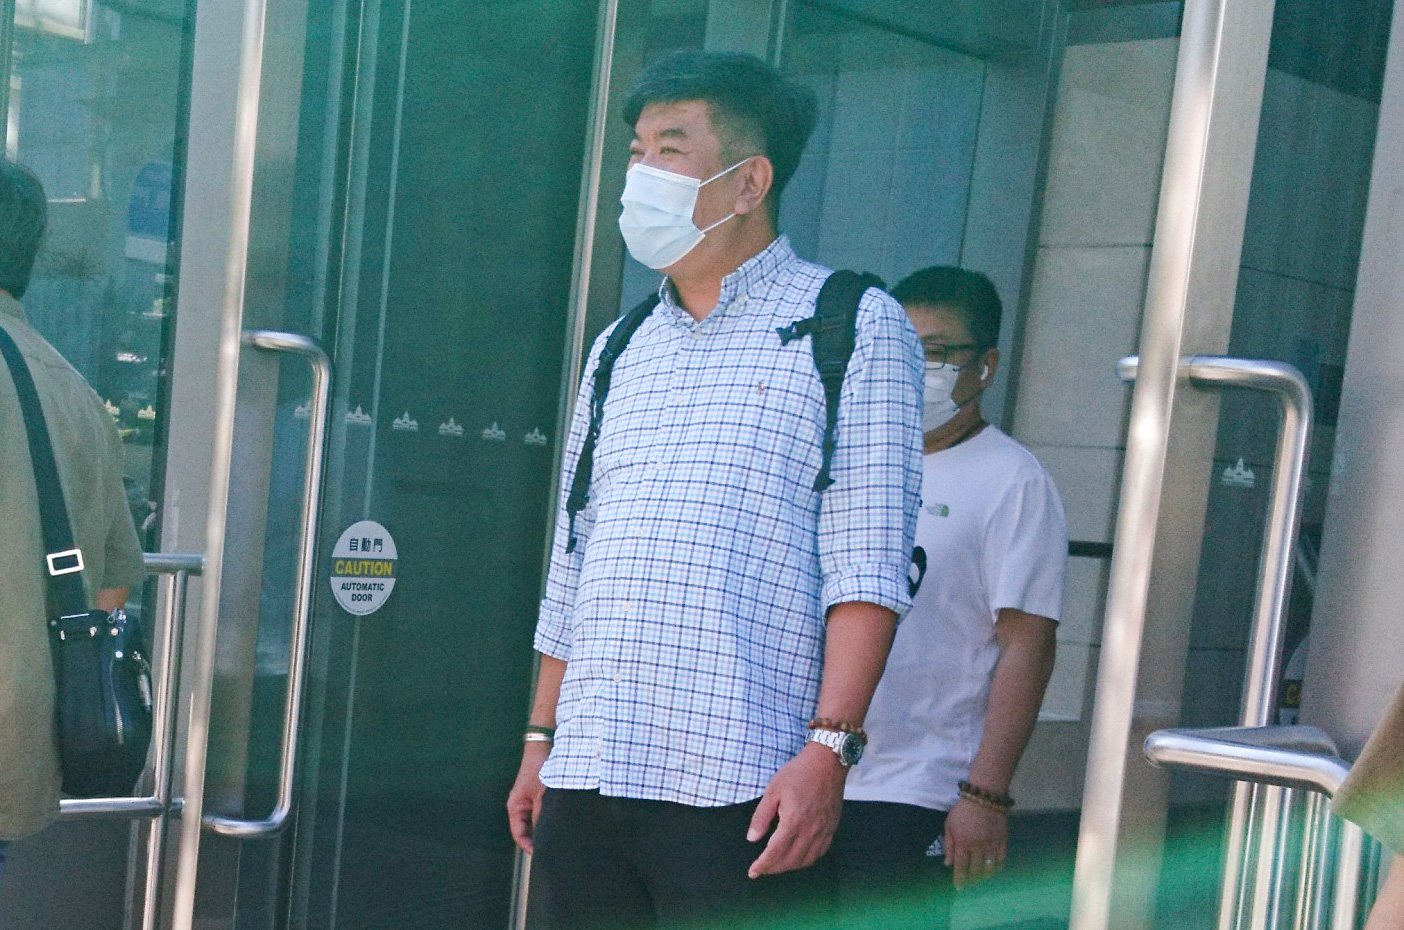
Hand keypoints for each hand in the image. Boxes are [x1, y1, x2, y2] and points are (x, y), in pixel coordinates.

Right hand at [506, 742, 551, 853]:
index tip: (543, 855)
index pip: (519, 835)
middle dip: (538, 840)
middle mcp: (520, 807)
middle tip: (553, 849)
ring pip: (535, 822)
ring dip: (544, 829)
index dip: (529, 847)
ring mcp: (528, 801)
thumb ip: (542, 816)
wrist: (543, 747)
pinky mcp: (537, 796)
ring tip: (557, 838)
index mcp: (515, 808)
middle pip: (527, 831)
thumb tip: (547, 836)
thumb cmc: (539, 770)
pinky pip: (540, 813)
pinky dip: (547, 819)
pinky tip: (559, 823)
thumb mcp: (542, 796)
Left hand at [746, 743, 845, 877]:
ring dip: (790, 867)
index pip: (775, 853)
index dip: (762, 865)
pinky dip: (807, 860)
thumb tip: (752, 839)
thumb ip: (762, 816)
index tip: (752, 872)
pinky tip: (799, 857)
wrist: (827, 762)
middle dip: (774, 868)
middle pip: (790, 861)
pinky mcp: (832, 828)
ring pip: (806, 860)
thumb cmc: (798, 773)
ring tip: (777, 865)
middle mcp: (810, 831)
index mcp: (793, 821)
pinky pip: (819, 852)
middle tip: (762, 869)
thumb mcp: (773, 790)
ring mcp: (823, 831)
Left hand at [943, 797, 1007, 888]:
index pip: (961, 867)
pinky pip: (1001, 859)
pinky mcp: (1003, 840)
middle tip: (970, 883)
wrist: (984, 797)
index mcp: (963, 843)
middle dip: (972, 879)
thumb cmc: (962, 810)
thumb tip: (948, 863)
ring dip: (984, 875)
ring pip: (990, 867)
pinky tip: (993, 869)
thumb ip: (949, 845)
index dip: (960, 879)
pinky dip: (997, 867)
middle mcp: (978, 847)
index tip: (959, 887)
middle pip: (976, 870)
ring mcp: (992, 844)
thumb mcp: (949, 825)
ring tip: (981, 878)